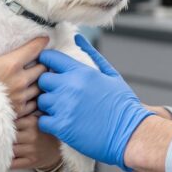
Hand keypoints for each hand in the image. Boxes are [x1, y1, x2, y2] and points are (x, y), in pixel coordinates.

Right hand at [0, 24, 47, 114]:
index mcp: (9, 65)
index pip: (35, 49)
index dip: (41, 42)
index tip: (44, 39)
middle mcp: (20, 81)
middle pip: (43, 68)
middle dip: (43, 63)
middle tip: (41, 60)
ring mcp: (22, 98)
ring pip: (42, 86)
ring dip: (41, 81)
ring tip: (38, 77)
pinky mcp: (20, 112)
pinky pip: (36, 103)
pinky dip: (36, 98)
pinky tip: (31, 95)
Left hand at [0, 108, 61, 170]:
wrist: (60, 145)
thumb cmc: (42, 125)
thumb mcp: (36, 111)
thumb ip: (21, 103)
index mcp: (31, 119)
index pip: (7, 118)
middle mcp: (32, 134)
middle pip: (2, 134)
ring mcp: (32, 149)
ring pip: (4, 151)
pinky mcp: (32, 162)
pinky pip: (13, 164)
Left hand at [37, 34, 152, 169]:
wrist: (130, 133)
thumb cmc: (123, 105)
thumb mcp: (111, 74)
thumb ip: (92, 55)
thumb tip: (77, 38)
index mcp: (81, 72)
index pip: (49, 58)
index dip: (47, 63)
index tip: (51, 70)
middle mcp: (70, 87)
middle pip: (41, 79)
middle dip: (47, 85)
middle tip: (58, 93)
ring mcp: (64, 107)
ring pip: (41, 101)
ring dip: (48, 105)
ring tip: (62, 110)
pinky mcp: (62, 127)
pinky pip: (43, 121)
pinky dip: (49, 123)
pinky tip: (61, 124)